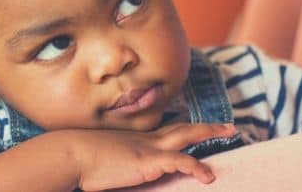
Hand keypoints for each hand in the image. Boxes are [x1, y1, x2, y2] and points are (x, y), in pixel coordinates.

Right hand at [66, 123, 235, 190]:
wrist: (71, 153)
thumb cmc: (78, 160)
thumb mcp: (99, 159)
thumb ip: (111, 163)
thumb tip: (108, 169)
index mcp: (134, 140)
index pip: (165, 131)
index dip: (182, 129)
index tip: (195, 127)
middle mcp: (145, 139)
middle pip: (182, 127)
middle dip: (206, 126)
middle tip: (226, 126)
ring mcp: (148, 148)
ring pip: (187, 134)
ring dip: (209, 131)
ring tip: (229, 132)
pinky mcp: (150, 161)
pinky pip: (181, 161)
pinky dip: (197, 167)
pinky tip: (209, 176)